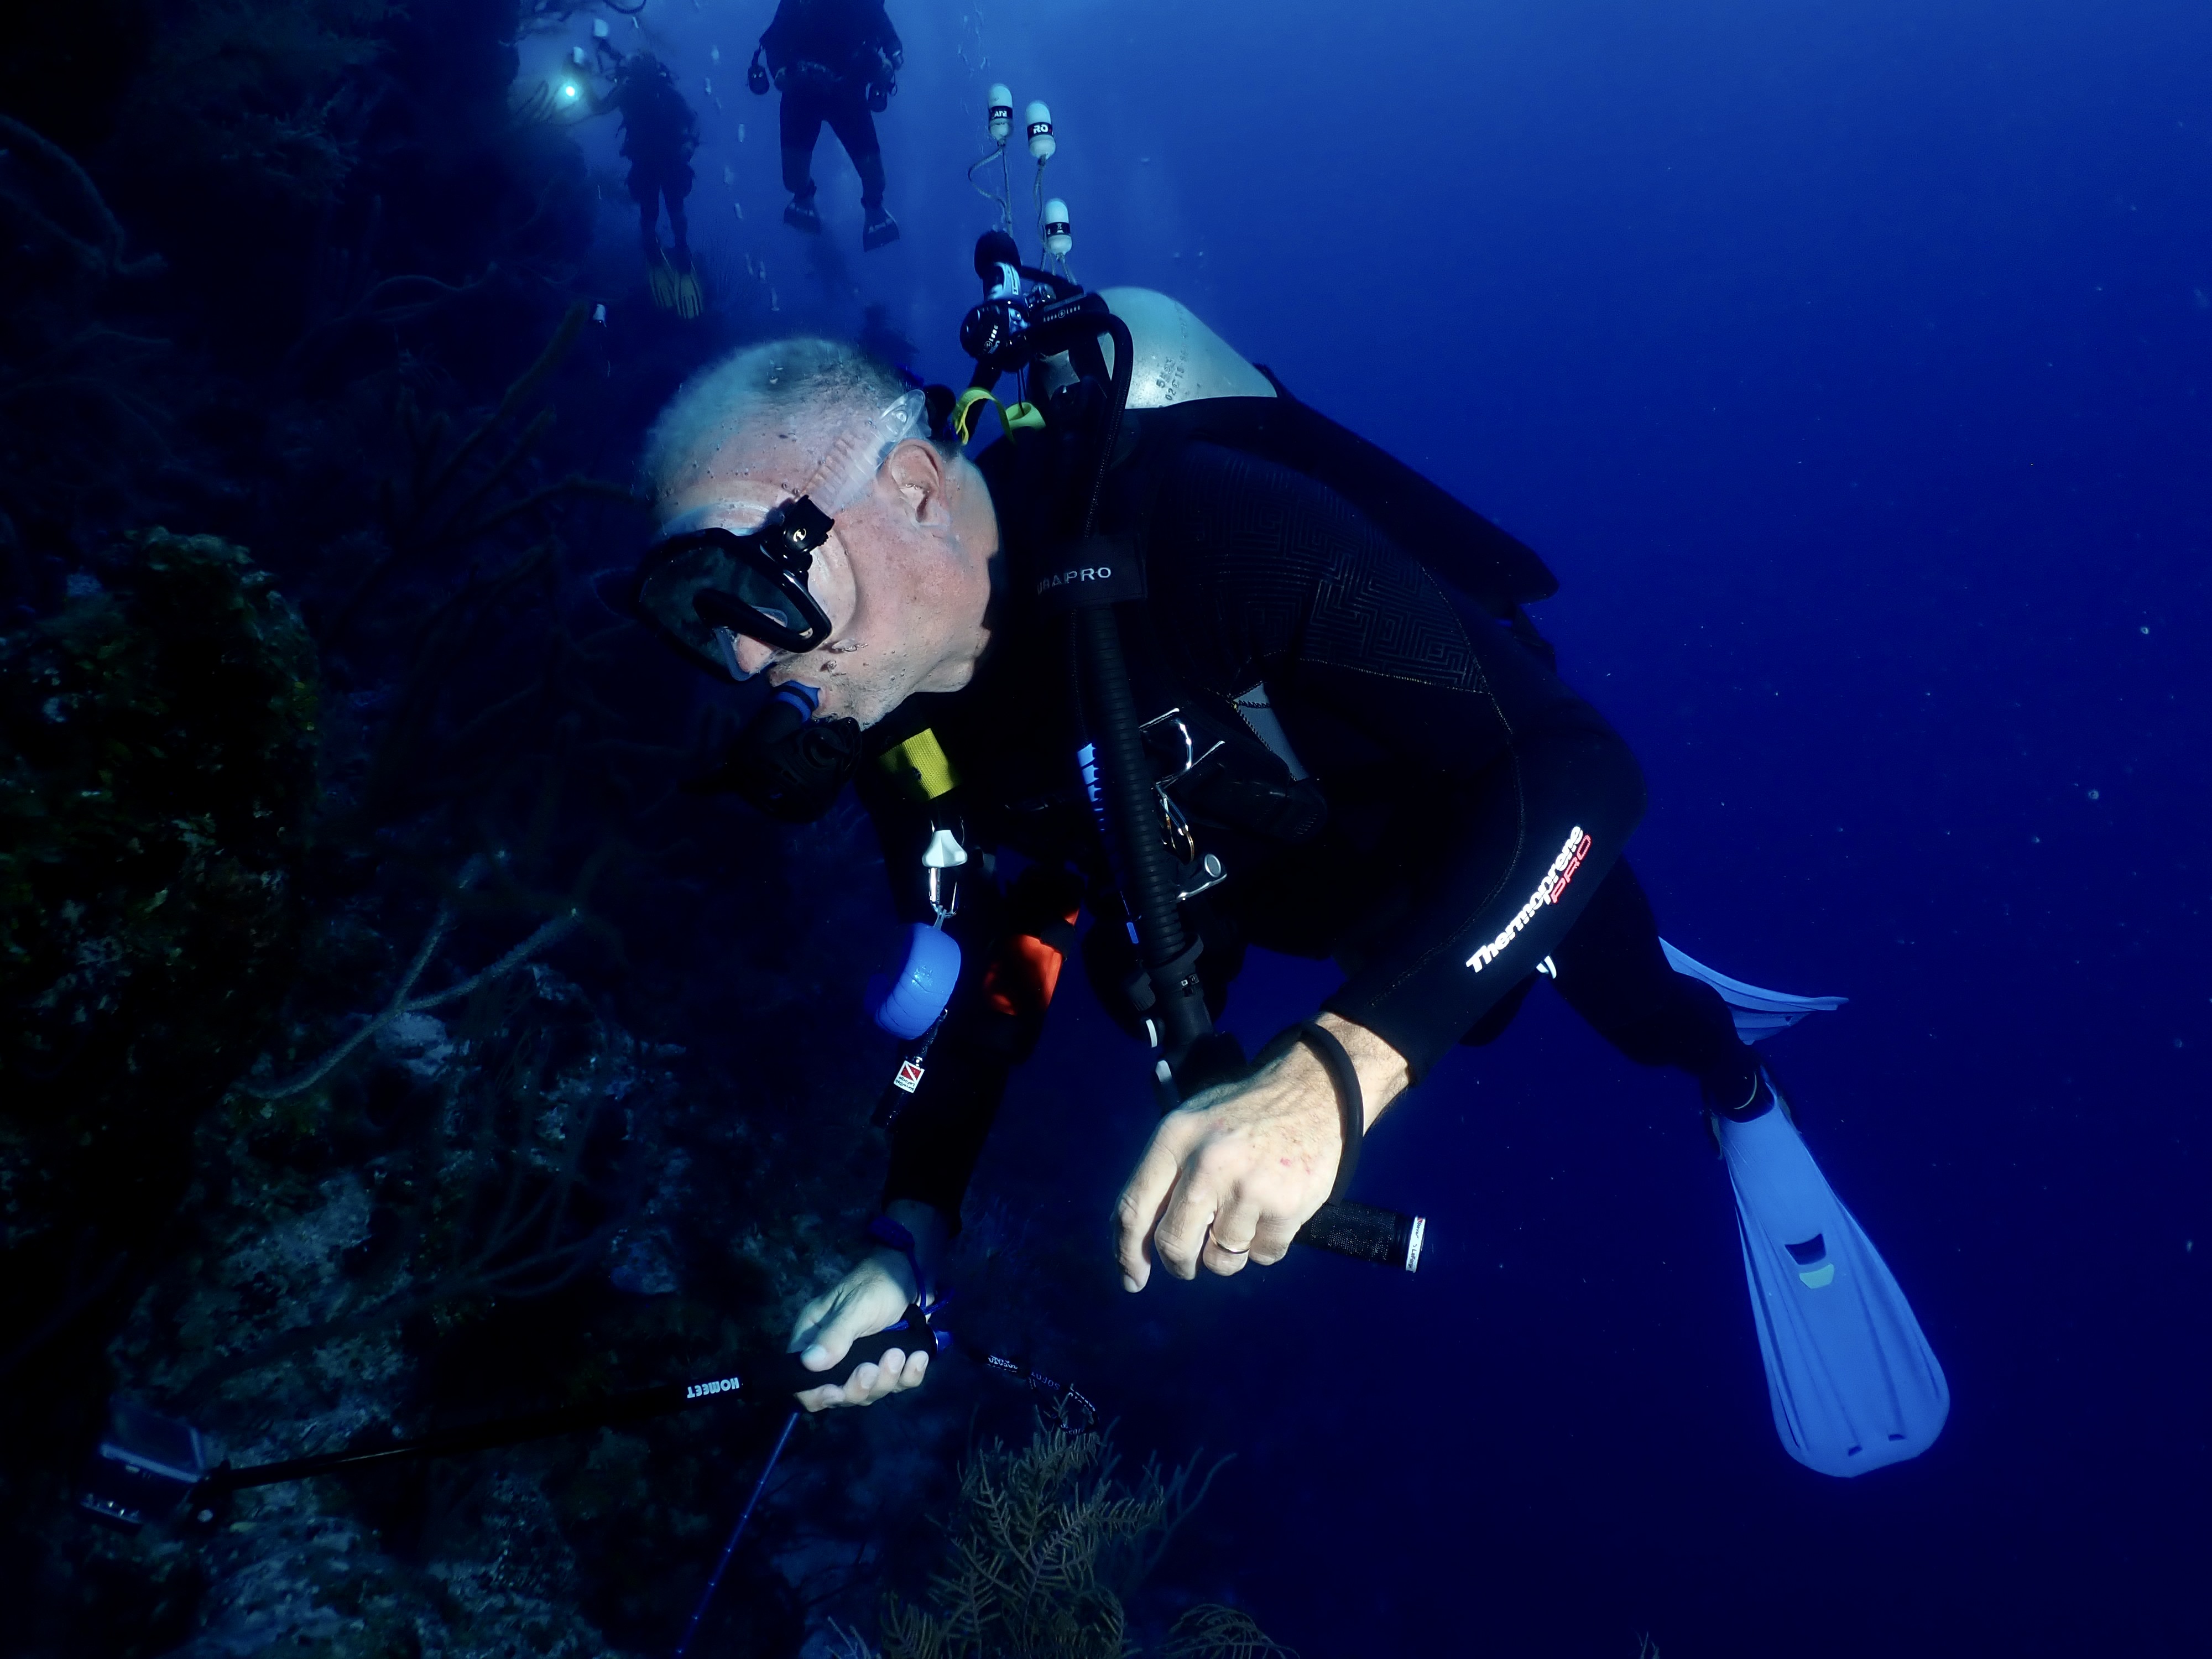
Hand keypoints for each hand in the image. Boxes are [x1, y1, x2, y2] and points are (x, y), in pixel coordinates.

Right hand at [785, 1200, 944, 1411]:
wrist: (915, 1272)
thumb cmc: (878, 1283)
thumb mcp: (856, 1307)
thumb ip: (835, 1336)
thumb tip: (808, 1364)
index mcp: (815, 1338)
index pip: (802, 1380)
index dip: (816, 1393)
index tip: (836, 1391)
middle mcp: (835, 1355)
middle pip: (839, 1393)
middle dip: (859, 1387)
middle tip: (874, 1368)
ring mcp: (863, 1361)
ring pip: (870, 1392)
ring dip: (887, 1379)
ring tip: (900, 1354)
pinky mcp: (889, 1363)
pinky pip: (898, 1384)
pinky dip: (909, 1375)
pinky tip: (919, 1358)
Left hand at [1112, 1014, 1409, 1287]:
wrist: (1315, 1091)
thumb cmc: (1246, 1112)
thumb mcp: (1193, 1121)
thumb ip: (1164, 1173)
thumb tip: (1131, 1239)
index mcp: (1175, 1137)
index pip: (1133, 1208)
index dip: (1126, 1253)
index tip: (1131, 1280)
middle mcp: (1207, 1162)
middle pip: (1174, 1243)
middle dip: (1179, 1264)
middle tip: (1188, 1264)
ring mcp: (1248, 1186)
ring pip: (1220, 1257)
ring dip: (1229, 1251)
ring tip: (1244, 1216)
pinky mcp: (1286, 1206)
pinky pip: (1263, 1255)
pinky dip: (1265, 1245)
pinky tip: (1272, 1211)